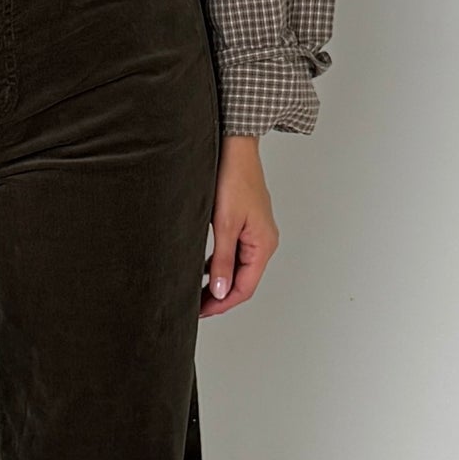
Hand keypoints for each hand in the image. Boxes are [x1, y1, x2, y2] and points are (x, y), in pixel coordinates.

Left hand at [201, 136, 277, 316]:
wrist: (235, 147)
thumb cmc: (233, 179)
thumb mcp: (225, 225)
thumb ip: (222, 260)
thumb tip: (221, 291)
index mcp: (263, 245)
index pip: (245, 287)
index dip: (223, 303)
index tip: (201, 312)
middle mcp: (264, 241)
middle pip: (243, 280)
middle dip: (220, 296)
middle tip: (195, 307)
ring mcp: (256, 233)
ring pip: (238, 267)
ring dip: (219, 281)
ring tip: (196, 292)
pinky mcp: (246, 223)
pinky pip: (235, 252)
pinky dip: (220, 264)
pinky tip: (203, 268)